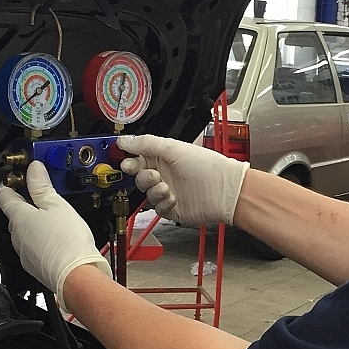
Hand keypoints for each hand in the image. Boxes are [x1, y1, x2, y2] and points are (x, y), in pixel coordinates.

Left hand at [0, 161, 112, 308]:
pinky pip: (36, 245)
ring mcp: (25, 252)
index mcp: (18, 217)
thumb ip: (42, 186)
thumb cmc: (67, 243)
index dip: (11, 182)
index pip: (4, 194)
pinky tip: (60, 235)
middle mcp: (16, 236)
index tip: (21, 176)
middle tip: (45, 192)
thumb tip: (33, 169)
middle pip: (16, 212)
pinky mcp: (36, 264)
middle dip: (28, 201)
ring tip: (57, 214)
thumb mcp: (57, 205)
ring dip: (37, 221)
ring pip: (27, 230)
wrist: (76, 276)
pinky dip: (44, 237)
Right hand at [116, 135, 248, 225]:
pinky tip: (173, 198)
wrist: (224, 192)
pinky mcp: (172, 208)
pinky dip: (162, 203)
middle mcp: (165, 173)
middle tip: (152, 175)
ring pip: (146, 193)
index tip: (124, 162)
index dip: (129, 160)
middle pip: (139, 176)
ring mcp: (168, 191)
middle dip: (142, 176)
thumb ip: (145, 144)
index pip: (138, 157)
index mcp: (163, 156)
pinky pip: (157, 208)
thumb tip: (124, 140)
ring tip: (165, 187)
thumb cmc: (206, 167)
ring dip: (153, 190)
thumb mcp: (172, 148)